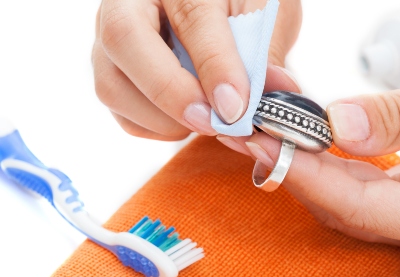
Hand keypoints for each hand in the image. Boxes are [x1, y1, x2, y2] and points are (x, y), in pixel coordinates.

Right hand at [93, 0, 300, 140]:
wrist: (220, 8)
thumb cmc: (241, 2)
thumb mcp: (264, 11)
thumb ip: (266, 50)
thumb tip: (277, 91)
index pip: (192, 18)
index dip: (215, 67)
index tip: (237, 108)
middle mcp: (131, 1)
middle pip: (123, 40)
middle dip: (172, 93)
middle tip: (215, 124)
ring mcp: (109, 36)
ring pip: (112, 85)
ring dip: (164, 119)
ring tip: (209, 122)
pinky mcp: (111, 71)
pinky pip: (121, 112)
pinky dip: (157, 128)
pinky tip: (190, 121)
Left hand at [245, 52, 399, 273]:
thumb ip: (396, 115)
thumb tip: (334, 126)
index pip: (358, 204)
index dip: (304, 173)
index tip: (263, 141)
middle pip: (347, 208)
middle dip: (296, 167)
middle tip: (254, 129)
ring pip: (351, 202)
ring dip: (311, 165)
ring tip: (272, 131)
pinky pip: (366, 192)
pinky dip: (335, 166)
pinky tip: (309, 142)